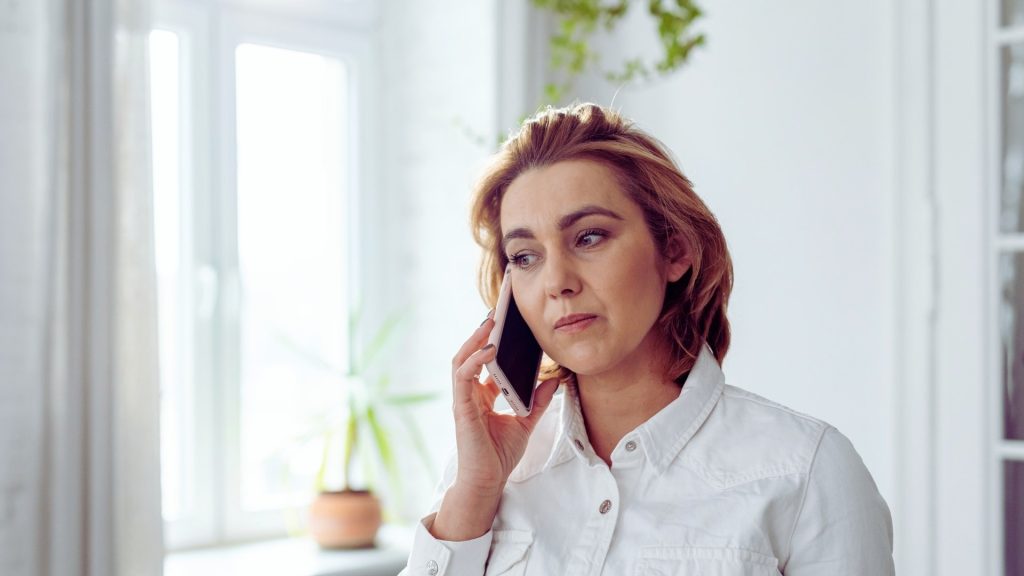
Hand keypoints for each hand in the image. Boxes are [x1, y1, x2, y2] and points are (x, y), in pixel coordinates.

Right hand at [448, 313, 560, 496]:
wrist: (489, 481)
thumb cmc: (501, 454)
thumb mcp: (526, 422)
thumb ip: (538, 400)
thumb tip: (556, 380)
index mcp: (481, 395)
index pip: (483, 361)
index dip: (492, 341)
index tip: (504, 324)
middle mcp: (469, 393)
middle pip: (470, 354)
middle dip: (481, 333)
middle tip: (496, 313)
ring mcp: (463, 399)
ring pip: (462, 360)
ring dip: (474, 339)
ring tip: (490, 323)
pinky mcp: (462, 407)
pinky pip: (464, 377)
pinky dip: (475, 361)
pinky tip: (490, 350)